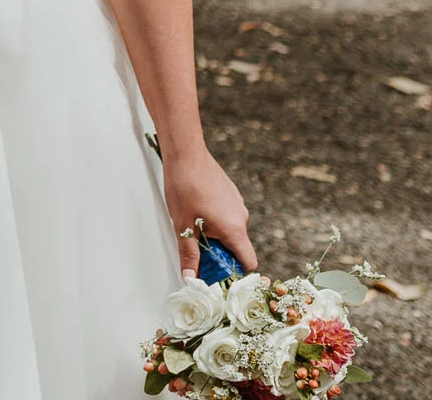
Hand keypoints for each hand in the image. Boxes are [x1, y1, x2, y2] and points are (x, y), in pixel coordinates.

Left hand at [163, 147, 256, 275]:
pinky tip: (196, 211)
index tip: (218, 275)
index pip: (248, 261)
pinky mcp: (231, 194)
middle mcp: (241, 217)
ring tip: (192, 227)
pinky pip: (228, 215)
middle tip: (196, 251)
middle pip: (237, 247)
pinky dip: (215, 220)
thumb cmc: (184, 187)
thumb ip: (188, 253)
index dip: (236, 273)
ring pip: (231, 230)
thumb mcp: (183, 225)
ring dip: (215, 236)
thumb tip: (190, 278)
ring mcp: (238, 204)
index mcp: (234, 228)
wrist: (186, 153)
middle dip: (219, 254)